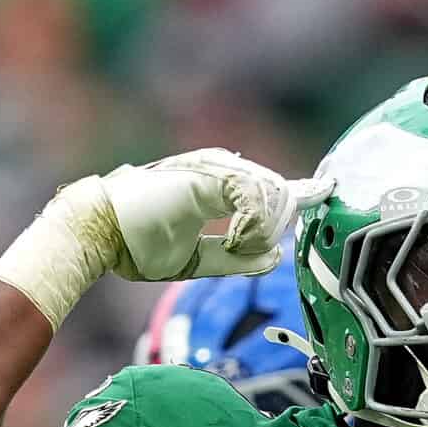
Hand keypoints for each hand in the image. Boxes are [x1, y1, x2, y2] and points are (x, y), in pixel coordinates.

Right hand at [0, 149, 328, 329]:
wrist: (99, 232)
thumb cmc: (138, 245)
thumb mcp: (199, 259)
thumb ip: (237, 258)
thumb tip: (276, 256)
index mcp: (217, 186)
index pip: (270, 185)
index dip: (302, 189)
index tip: (328, 189)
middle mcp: (218, 169)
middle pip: (279, 192)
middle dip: (279, 223)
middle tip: (250, 247)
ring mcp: (211, 167)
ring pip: (271, 194)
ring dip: (262, 230)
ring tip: (237, 246)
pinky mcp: (205, 174)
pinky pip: (254, 197)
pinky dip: (252, 226)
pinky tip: (237, 239)